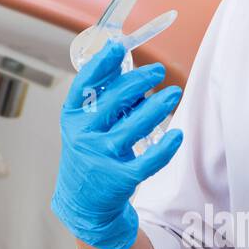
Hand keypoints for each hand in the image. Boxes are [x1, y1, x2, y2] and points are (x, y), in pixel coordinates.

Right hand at [50, 39, 183, 248]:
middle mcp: (83, 135)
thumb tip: (125, 64)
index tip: (118, 46)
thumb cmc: (88, 153)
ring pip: (135, 126)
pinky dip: (166, 146)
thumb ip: (102, 97)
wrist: (82, 201)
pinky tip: (176, 135)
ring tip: (173, 94)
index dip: (102, 63)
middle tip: (158, 71)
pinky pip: (149, 159)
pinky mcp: (120, 178)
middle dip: (140, 81)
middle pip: (115, 100)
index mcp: (73, 116)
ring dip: (158, 106)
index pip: (85, 84)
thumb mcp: (84, 124)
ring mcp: (101, 157)